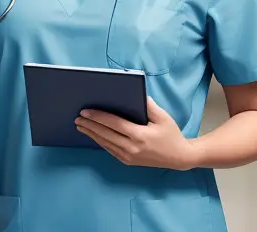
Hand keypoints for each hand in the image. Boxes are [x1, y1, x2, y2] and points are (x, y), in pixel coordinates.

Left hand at [75, 97, 198, 170]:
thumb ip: (149, 105)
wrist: (178, 157)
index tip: (86, 111)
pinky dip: (100, 141)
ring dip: (92, 134)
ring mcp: (128, 157)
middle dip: (90, 125)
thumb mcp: (163, 117)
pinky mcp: (128, 161)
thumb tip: (136, 94)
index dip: (98, 117)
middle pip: (106, 134)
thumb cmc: (171, 134)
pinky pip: (110, 150)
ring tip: (80, 126)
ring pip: (105, 143)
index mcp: (140, 135)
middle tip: (77, 117)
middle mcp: (131, 148)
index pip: (114, 124)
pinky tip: (93, 135)